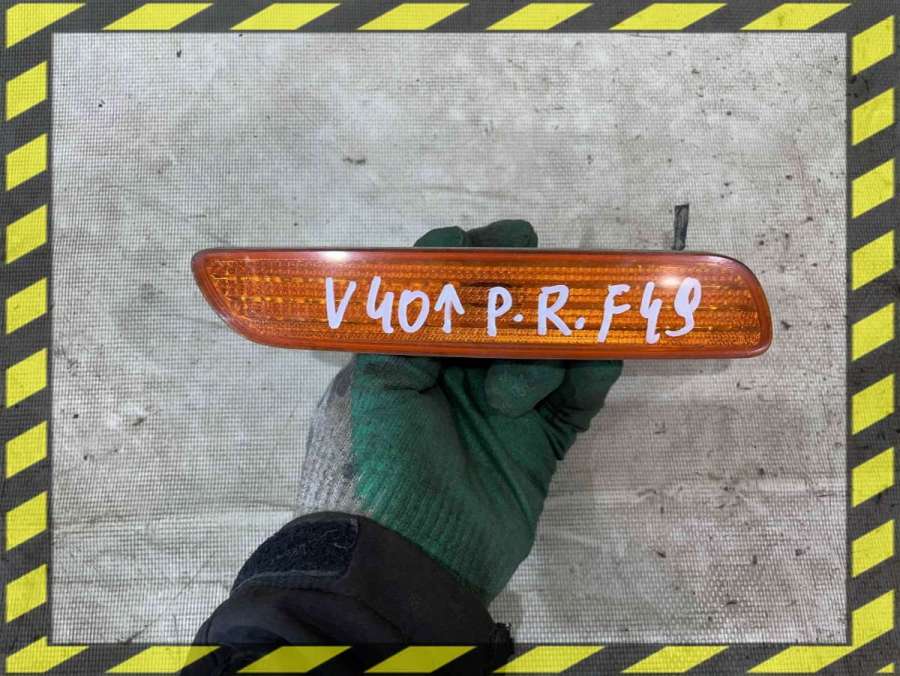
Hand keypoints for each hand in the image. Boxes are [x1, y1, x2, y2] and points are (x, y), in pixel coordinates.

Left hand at [296, 220, 621, 601]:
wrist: (416, 554)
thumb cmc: (387, 460)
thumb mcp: (380, 380)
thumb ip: (412, 314)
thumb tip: (442, 252)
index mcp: (423, 354)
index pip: (458, 290)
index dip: (484, 260)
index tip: (513, 243)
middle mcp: (467, 374)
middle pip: (512, 314)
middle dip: (532, 295)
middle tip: (550, 282)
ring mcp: (509, 408)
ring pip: (550, 353)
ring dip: (548, 355)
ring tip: (514, 396)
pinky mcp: (543, 443)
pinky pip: (578, 401)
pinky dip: (592, 379)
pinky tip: (597, 366)